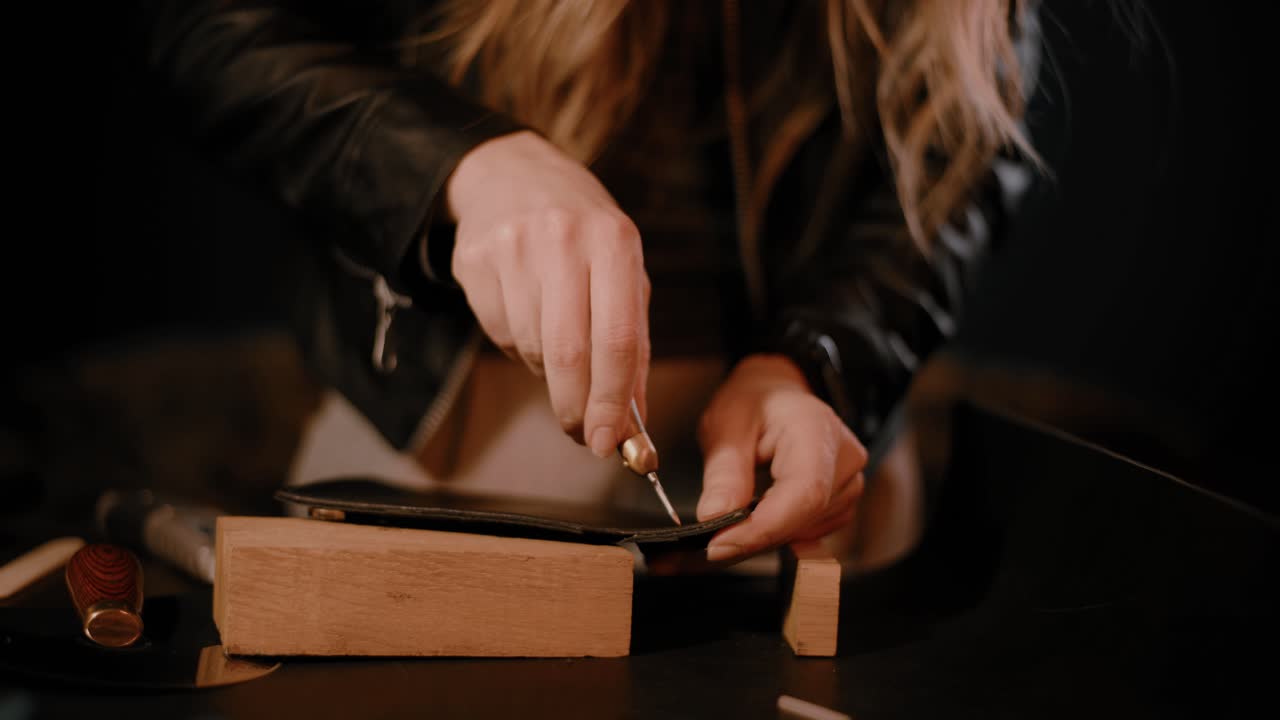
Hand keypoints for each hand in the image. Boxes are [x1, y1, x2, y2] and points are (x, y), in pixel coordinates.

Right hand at [446, 131, 650, 456]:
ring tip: (555, 340)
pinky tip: (525, 312)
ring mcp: (514, 248)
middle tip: (581, 435)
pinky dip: (516, 344)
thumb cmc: (583, 236)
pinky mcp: (475, 260)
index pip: (616, 340)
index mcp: (615, 242)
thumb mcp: (623, 273)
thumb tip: (631, 422)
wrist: (511, 175)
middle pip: (569, 353)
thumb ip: (632, 347)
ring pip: (530, 348)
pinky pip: (498, 333)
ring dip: (546, 370)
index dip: (611, 402)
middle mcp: (565, 240)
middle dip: (575, 407)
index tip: (608, 443)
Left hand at [695, 354, 866, 562]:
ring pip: (807, 530)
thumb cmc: (753, 402)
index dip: (763, 527)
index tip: (721, 544)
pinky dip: (781, 532)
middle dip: (756, 535)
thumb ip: (723, 472)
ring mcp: (849, 480)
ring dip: (767, 533)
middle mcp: (845, 456)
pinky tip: (761, 516)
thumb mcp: (725, 424)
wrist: (776, 394)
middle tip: (714, 536)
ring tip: (739, 510)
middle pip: (805, 517)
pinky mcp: (842, 500)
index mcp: (817, 428)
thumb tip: (715, 517)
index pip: (803, 493)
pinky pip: (812, 532)